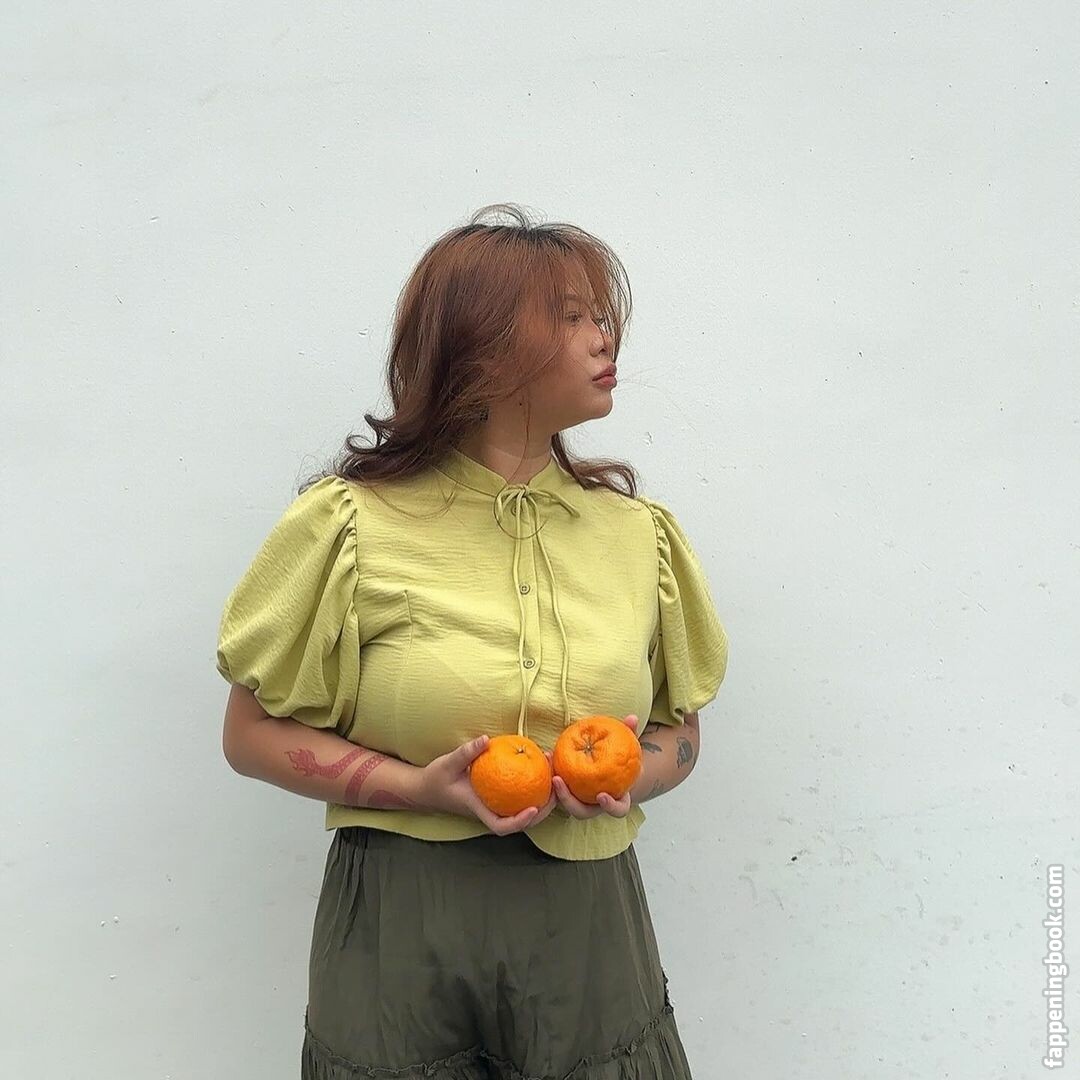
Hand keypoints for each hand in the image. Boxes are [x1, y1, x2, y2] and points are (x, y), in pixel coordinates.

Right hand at [417, 735, 557, 835]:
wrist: (425, 788)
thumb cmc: (435, 779)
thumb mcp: (447, 763)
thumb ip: (466, 753)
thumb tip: (485, 739)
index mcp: (478, 809)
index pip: (500, 826)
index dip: (519, 822)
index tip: (534, 808)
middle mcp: (488, 811)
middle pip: (519, 822)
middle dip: (542, 811)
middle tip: (556, 788)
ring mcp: (493, 805)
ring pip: (521, 810)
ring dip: (540, 798)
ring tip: (552, 774)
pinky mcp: (494, 797)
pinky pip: (516, 797)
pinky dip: (530, 786)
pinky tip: (538, 767)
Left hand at [549, 714, 641, 819]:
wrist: (614, 769)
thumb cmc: (622, 760)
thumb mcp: (629, 747)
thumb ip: (631, 734)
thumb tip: (632, 717)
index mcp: (617, 800)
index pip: (617, 810)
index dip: (610, 806)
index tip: (601, 795)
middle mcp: (598, 806)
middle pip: (583, 812)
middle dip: (568, 801)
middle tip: (559, 782)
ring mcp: (582, 802)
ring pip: (566, 804)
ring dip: (556, 791)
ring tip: (550, 772)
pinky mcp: (569, 794)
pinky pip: (558, 790)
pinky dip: (552, 775)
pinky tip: (547, 755)